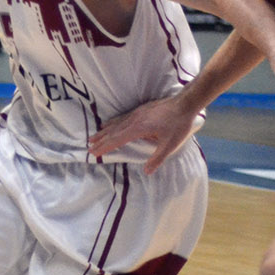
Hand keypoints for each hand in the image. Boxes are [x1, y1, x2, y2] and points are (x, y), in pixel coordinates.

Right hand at [88, 95, 202, 173]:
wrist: (184, 104)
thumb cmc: (178, 125)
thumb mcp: (170, 144)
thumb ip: (157, 158)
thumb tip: (147, 171)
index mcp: (138, 129)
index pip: (117, 140)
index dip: (105, 147)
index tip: (94, 153)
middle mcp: (134, 120)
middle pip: (113, 131)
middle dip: (101, 140)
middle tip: (89, 147)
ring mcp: (136, 113)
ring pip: (116, 123)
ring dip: (104, 131)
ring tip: (93, 136)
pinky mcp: (140, 110)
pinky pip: (121, 117)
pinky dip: (112, 122)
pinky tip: (109, 124)